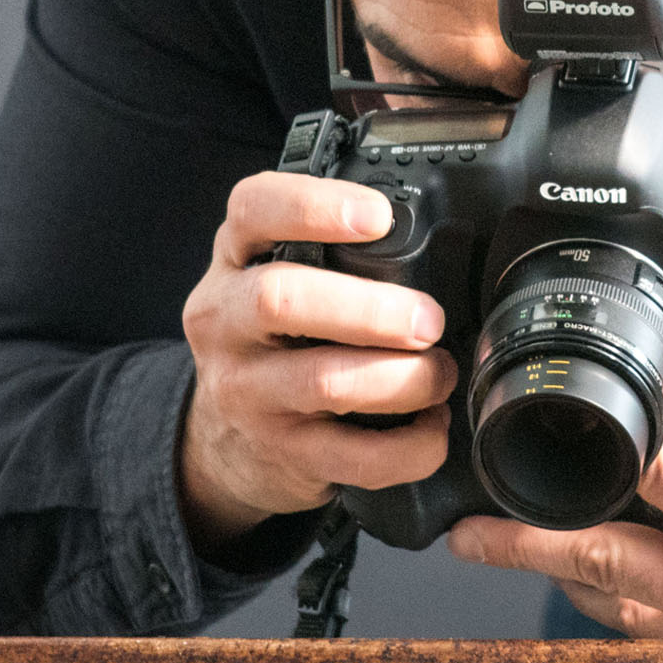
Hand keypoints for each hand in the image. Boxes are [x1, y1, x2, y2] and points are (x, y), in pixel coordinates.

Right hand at [179, 171, 455, 551]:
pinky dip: (409, 447)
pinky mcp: (281, 451)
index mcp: (235, 262)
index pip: (252, 210)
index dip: (314, 207)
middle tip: (428, 320)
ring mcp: (247, 391)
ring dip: (402, 379)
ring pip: (324, 381)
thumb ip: (327, 251)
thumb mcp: (273, 278)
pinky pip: (353, 455)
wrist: (223, 441)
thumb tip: (439, 235)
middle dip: (370, 309)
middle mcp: (226, 321)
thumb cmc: (272, 343)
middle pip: (281, 300)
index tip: (378, 217)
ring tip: (438, 374)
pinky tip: (430, 429)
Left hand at [447, 289, 662, 662]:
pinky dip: (611, 607)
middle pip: (592, 561)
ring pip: (609, 608)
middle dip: (521, 543)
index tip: (544, 424)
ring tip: (509, 549)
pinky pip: (644, 635)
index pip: (645, 475)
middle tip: (464, 533)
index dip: (598, 442)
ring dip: (561, 577)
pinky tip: (591, 586)